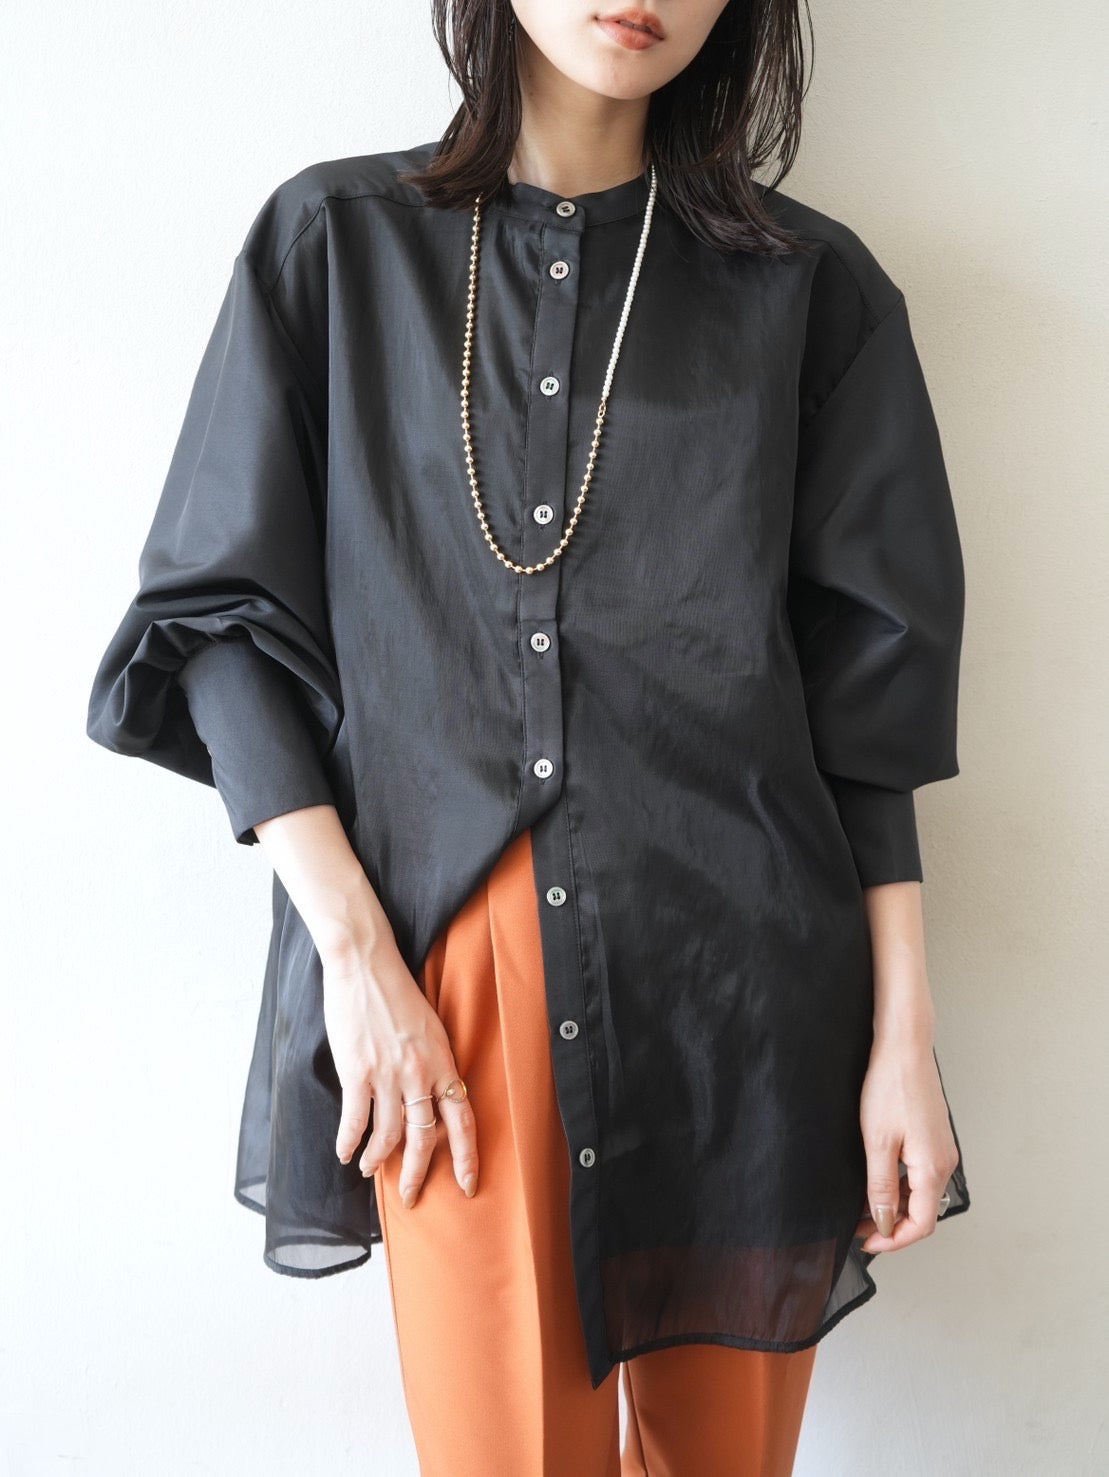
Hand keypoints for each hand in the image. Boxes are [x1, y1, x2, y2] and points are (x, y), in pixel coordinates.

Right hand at [320, 933, 478, 1208]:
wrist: (365, 963)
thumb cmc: (396, 991)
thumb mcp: (429, 1027)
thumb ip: (433, 1062)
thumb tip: (431, 1096)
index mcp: (442, 1061)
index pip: (463, 1119)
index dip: (466, 1156)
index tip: (468, 1184)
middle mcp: (420, 1073)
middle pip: (425, 1137)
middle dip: (418, 1173)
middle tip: (412, 1197)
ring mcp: (388, 1074)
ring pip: (389, 1134)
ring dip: (379, 1158)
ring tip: (372, 1170)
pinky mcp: (357, 1071)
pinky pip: (356, 1120)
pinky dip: (350, 1142)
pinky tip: (346, 1153)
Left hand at [854, 1033, 958, 1252]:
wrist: (904, 1047)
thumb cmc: (891, 1087)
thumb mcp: (878, 1142)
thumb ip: (882, 1186)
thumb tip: (884, 1222)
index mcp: (934, 1168)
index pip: (921, 1225)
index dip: (893, 1240)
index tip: (866, 1241)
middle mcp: (945, 1162)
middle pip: (923, 1211)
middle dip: (892, 1225)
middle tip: (858, 1225)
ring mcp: (941, 1149)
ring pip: (921, 1193)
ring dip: (895, 1204)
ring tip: (863, 1205)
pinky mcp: (934, 1137)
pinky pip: (920, 1173)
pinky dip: (900, 1185)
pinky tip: (877, 1179)